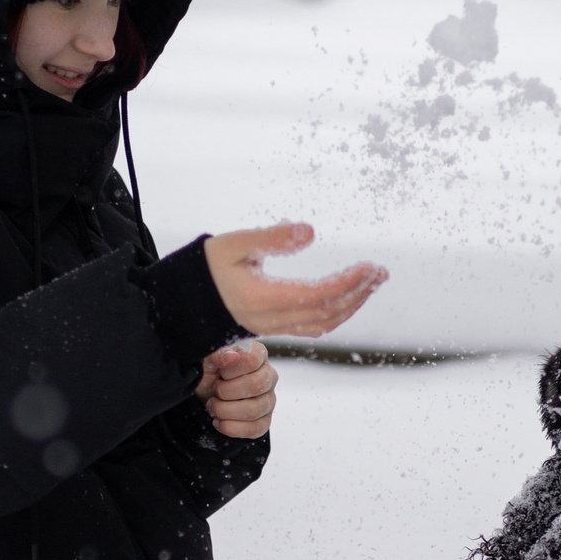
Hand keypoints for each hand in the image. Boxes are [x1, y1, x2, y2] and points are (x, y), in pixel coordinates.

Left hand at [196, 340, 276, 438]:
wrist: (206, 394)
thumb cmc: (209, 373)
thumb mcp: (206, 360)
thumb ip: (217, 354)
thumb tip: (232, 356)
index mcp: (258, 355)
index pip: (252, 360)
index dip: (231, 370)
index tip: (220, 373)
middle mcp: (268, 376)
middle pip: (256, 385)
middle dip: (226, 392)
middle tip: (215, 392)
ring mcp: (269, 400)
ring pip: (255, 410)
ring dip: (225, 411)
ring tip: (214, 406)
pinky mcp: (265, 420)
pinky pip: (256, 429)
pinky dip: (232, 428)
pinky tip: (219, 421)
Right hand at [203, 223, 384, 338]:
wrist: (179, 304)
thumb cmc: (204, 269)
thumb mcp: (233, 244)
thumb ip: (272, 238)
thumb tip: (310, 232)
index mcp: (264, 298)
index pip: (319, 295)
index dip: (349, 283)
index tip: (370, 267)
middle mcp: (272, 319)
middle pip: (328, 313)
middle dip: (358, 293)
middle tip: (381, 273)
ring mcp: (273, 327)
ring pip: (323, 324)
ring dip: (351, 306)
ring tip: (371, 285)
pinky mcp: (273, 327)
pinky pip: (312, 327)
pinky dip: (336, 314)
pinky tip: (346, 299)